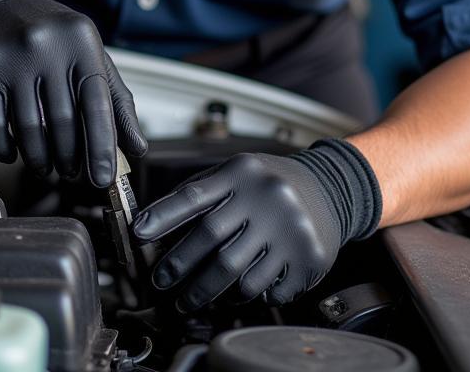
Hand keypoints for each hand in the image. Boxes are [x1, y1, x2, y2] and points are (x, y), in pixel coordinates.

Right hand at [0, 0, 145, 185]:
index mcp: (81, 41)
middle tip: (72, 174)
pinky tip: (14, 153)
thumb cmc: (49, 33)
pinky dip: (4, 149)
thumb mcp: (89, 53)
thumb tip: (136, 146)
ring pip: (28, 129)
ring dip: (40, 160)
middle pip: (62, 122)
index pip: (97, 104)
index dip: (102, 146)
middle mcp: (47, 46)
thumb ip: (116, 99)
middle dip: (70, 159)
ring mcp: (13, 57)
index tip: (103, 177)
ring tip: (47, 168)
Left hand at [132, 141, 380, 309]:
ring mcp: (290, 227)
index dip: (163, 216)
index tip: (139, 234)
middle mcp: (268, 196)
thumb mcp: (237, 172)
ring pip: (238, 274)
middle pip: (211, 239)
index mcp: (243, 172)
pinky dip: (250, 296)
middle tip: (162, 283)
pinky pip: (268, 291)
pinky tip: (243, 290)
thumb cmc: (271, 182)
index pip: (195, 195)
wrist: (330, 186)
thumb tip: (152, 223)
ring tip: (195, 296)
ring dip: (210, 291)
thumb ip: (201, 192)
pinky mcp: (308, 256)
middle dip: (179, 266)